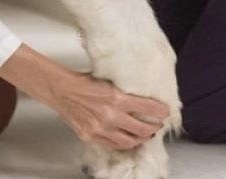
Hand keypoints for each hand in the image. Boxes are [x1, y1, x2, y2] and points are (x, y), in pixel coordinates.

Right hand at [0, 45, 169, 150]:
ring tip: (146, 133)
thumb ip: (125, 92)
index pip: (148, 108)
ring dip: (141, 138)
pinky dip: (125, 143)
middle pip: (143, 129)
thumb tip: (144, 96)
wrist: (60, 90)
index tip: (166, 111)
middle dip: (154, 127)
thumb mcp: (109, 81)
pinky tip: (129, 138)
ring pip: (130, 141)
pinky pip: (114, 145)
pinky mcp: (91, 137)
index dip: (161, 111)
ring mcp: (100, 129)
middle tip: (158, 123)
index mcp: (116, 98)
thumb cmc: (83, 81)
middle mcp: (110, 116)